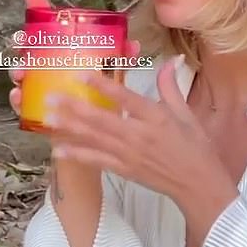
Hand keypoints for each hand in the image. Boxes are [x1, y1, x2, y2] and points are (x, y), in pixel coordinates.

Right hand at [8, 0, 140, 118]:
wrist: (96, 138)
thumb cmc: (101, 103)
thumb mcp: (113, 78)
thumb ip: (120, 61)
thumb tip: (133, 45)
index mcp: (66, 54)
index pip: (50, 26)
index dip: (38, 6)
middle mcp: (49, 68)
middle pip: (29, 48)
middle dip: (22, 42)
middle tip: (21, 40)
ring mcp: (39, 88)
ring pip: (21, 74)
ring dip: (17, 69)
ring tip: (20, 71)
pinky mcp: (35, 112)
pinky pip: (21, 104)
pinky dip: (17, 99)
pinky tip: (17, 95)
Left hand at [42, 56, 238, 211]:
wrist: (198, 185)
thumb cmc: (196, 148)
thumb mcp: (186, 114)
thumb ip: (170, 87)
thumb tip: (169, 60)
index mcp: (156, 117)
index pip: (125, 97)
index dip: (101, 85)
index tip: (81, 74)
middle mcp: (139, 135)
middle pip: (101, 119)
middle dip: (73, 107)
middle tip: (51, 95)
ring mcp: (129, 154)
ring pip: (94, 138)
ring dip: (69, 127)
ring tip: (47, 117)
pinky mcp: (124, 170)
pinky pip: (97, 161)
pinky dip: (77, 155)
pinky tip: (58, 149)